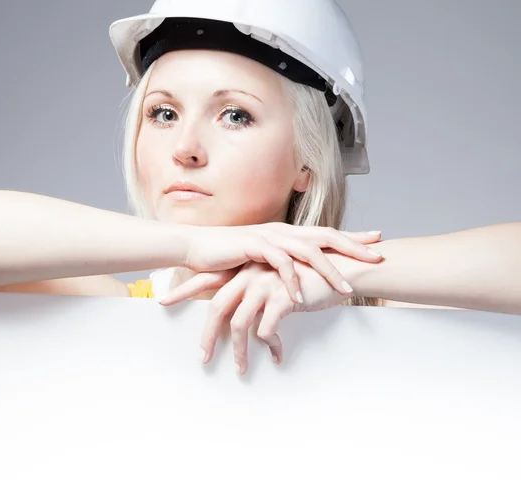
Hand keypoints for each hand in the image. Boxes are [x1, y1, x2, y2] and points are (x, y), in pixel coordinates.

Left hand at [160, 260, 350, 373]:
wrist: (339, 268)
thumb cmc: (306, 277)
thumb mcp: (276, 279)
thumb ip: (256, 291)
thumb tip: (242, 315)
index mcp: (244, 270)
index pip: (207, 281)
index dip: (184, 290)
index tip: (163, 301)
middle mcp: (250, 276)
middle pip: (217, 308)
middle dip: (208, 336)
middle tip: (203, 359)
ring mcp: (265, 285)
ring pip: (240, 324)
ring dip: (240, 351)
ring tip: (241, 370)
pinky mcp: (282, 298)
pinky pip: (267, 329)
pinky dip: (269, 345)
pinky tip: (277, 356)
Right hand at [183, 223, 381, 304]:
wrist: (197, 246)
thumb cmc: (228, 256)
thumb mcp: (261, 261)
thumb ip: (281, 266)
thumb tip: (300, 278)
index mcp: (287, 233)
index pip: (326, 233)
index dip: (352, 237)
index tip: (377, 241)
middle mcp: (283, 231)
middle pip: (327, 236)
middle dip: (354, 247)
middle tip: (377, 259)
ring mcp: (270, 237)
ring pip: (308, 251)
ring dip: (329, 271)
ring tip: (346, 290)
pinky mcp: (254, 246)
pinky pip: (280, 263)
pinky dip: (292, 280)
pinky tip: (300, 296)